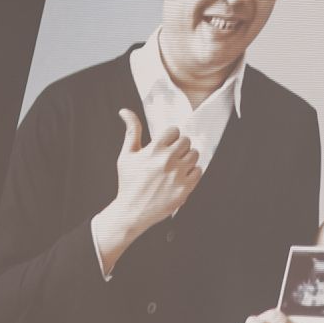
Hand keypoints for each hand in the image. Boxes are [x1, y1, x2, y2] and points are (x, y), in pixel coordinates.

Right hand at [93, 111, 201, 272]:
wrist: (132, 212)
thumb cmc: (128, 183)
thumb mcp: (126, 155)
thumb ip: (131, 131)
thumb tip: (125, 110)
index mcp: (153, 150)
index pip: (174, 130)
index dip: (170, 137)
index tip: (165, 146)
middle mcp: (167, 160)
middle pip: (186, 141)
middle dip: (179, 147)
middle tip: (171, 157)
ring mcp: (177, 175)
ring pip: (195, 154)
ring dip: (187, 158)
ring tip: (176, 166)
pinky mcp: (185, 189)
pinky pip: (199, 171)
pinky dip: (192, 172)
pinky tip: (180, 177)